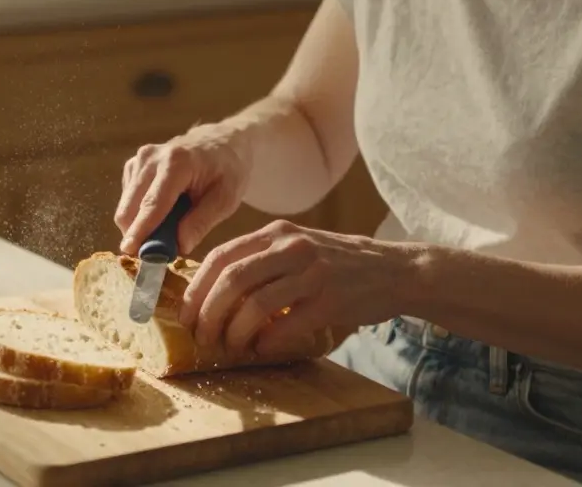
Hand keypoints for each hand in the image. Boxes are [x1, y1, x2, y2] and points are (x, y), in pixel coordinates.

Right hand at [115, 125, 251, 255]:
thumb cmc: (227, 171)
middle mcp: (150, 158)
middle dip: (140, 234)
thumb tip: (179, 247)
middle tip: (160, 253)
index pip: (153, 204)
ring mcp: (139, 160)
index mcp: (176, 163)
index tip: (130, 251)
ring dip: (141, 225)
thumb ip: (202, 222)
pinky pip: (128, 201)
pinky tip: (164, 212)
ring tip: (171, 227)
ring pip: (126, 207)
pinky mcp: (133, 166)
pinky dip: (141, 214)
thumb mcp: (226, 198)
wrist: (221, 144)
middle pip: (131, 207)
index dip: (140, 230)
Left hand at [180, 220, 417, 357]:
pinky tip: (264, 348)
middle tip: (202, 337)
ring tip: (232, 346)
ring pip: (255, 305)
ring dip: (235, 333)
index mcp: (276, 233)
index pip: (220, 256)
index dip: (196, 289)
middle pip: (230, 280)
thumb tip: (213, 292)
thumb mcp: (297, 247)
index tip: (186, 315)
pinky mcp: (331, 300)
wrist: (395, 271)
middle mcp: (291, 247)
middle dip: (208, 314)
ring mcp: (312, 272)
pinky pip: (286, 326)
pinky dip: (267, 342)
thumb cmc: (339, 264)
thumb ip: (262, 260)